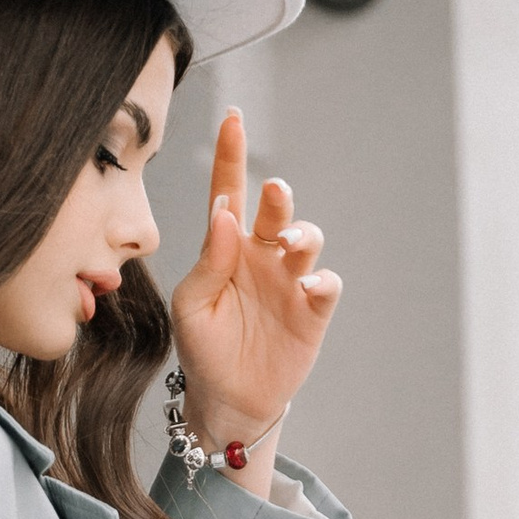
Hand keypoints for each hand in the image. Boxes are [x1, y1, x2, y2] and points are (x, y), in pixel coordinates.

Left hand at [169, 110, 341, 490]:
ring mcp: (289, 281)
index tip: (233, 118)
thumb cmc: (202, 348)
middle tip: (273, 194)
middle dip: (278, 198)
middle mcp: (262, 255)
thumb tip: (224, 214)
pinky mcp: (312, 311)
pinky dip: (322, 278)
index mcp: (227, 247)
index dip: (231, 155)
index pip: (230, 190)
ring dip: (302, 233)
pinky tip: (308, 284)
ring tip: (290, 243)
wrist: (228, 400)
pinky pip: (326, 283)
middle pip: (276, 211)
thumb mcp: (191, 306)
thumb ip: (208, 262)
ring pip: (307, 238)